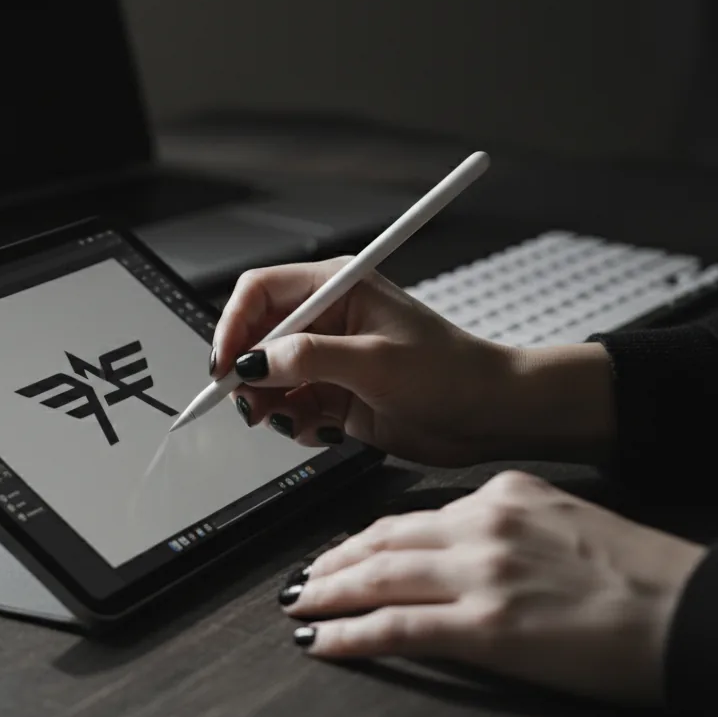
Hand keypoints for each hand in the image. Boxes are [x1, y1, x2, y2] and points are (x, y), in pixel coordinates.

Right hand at [210, 258, 614, 466]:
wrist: (490, 416)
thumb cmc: (452, 374)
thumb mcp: (375, 362)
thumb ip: (308, 359)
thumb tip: (253, 363)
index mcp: (337, 288)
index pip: (260, 292)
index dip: (234, 325)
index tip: (227, 365)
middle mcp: (326, 319)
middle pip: (255, 337)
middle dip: (247, 373)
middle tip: (250, 403)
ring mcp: (328, 358)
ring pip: (267, 377)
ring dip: (269, 403)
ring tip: (292, 421)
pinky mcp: (333, 393)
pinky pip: (289, 406)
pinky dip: (294, 423)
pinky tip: (322, 429)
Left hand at [281, 471, 705, 705]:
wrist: (693, 611)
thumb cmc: (643, 577)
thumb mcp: (565, 521)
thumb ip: (507, 525)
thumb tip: (459, 546)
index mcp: (505, 495)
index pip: (412, 516)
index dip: (363, 539)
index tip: (339, 552)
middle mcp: (484, 524)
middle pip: (382, 541)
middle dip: (331, 563)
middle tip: (300, 581)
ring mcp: (481, 574)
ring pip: (377, 578)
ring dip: (326, 594)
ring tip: (298, 607)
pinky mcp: (485, 627)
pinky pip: (395, 626)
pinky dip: (348, 634)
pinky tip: (322, 641)